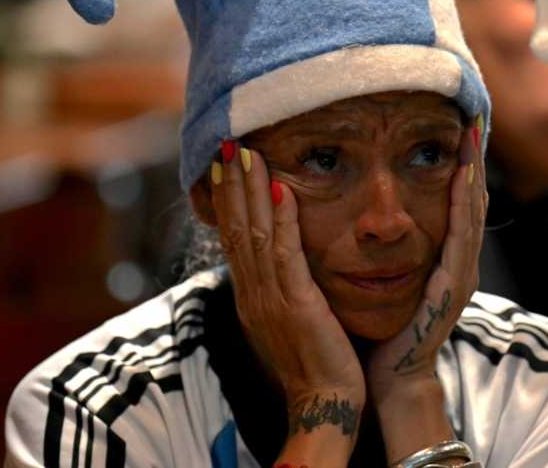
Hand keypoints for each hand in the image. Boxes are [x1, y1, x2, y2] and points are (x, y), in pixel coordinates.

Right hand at [211, 142, 364, 439]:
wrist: (323, 402)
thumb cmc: (314, 361)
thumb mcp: (289, 317)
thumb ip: (280, 288)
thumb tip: (276, 261)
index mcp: (251, 295)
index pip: (233, 237)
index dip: (227, 199)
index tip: (223, 165)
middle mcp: (253, 293)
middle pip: (236, 228)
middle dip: (230, 184)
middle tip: (226, 145)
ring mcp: (271, 298)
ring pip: (255, 233)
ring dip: (250, 189)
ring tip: (247, 152)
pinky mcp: (296, 302)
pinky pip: (285, 253)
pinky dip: (282, 218)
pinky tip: (282, 188)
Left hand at [365, 126, 485, 401]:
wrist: (392, 376)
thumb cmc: (385, 330)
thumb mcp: (389, 279)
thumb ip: (388, 249)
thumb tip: (368, 217)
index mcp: (445, 260)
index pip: (457, 203)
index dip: (460, 167)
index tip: (458, 129)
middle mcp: (460, 262)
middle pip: (471, 200)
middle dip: (473, 160)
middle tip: (472, 119)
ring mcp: (462, 274)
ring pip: (472, 213)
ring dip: (473, 174)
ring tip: (471, 138)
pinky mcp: (455, 287)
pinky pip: (462, 238)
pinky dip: (465, 206)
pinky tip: (464, 179)